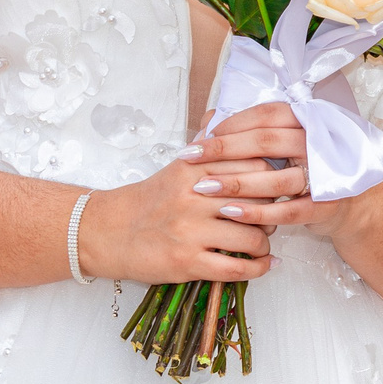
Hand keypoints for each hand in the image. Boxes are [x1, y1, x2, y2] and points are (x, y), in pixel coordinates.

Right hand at [74, 150, 272, 283]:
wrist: (109, 233)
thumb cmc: (149, 201)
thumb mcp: (175, 167)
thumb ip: (202, 145)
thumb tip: (220, 113)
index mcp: (193, 169)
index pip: (253, 168)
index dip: (271, 180)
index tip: (273, 188)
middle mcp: (193, 197)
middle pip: (257, 201)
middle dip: (272, 213)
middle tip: (271, 218)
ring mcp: (190, 232)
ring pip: (251, 238)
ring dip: (265, 244)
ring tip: (263, 245)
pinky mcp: (186, 262)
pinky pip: (236, 269)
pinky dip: (257, 269)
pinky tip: (263, 266)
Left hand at [196, 101, 339, 238]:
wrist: (350, 202)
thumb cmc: (305, 168)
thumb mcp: (284, 144)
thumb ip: (250, 131)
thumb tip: (207, 118)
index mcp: (308, 121)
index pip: (265, 116)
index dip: (229, 125)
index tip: (199, 139)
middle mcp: (318, 144)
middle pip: (266, 142)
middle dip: (223, 150)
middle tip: (190, 159)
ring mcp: (325, 176)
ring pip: (275, 178)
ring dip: (235, 184)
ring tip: (203, 187)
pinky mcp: (325, 207)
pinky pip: (287, 212)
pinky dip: (256, 213)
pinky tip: (229, 214)